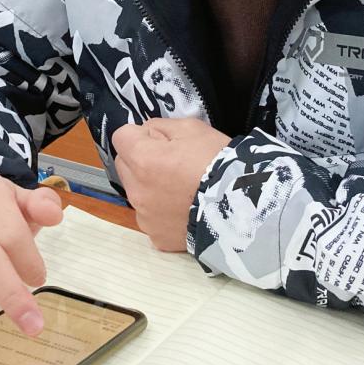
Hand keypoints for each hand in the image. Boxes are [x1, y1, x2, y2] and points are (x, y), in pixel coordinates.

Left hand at [114, 118, 230, 251]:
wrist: (242, 206)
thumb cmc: (218, 162)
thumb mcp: (192, 128)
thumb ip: (160, 126)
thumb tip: (145, 133)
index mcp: (141, 159)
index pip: (121, 137)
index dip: (141, 135)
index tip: (161, 141)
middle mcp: (136, 190)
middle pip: (124, 166)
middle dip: (140, 160)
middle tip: (172, 163)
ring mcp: (145, 217)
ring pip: (137, 194)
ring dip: (150, 188)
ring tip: (182, 189)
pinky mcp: (157, 238)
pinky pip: (152, 218)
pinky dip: (163, 213)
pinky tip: (186, 209)